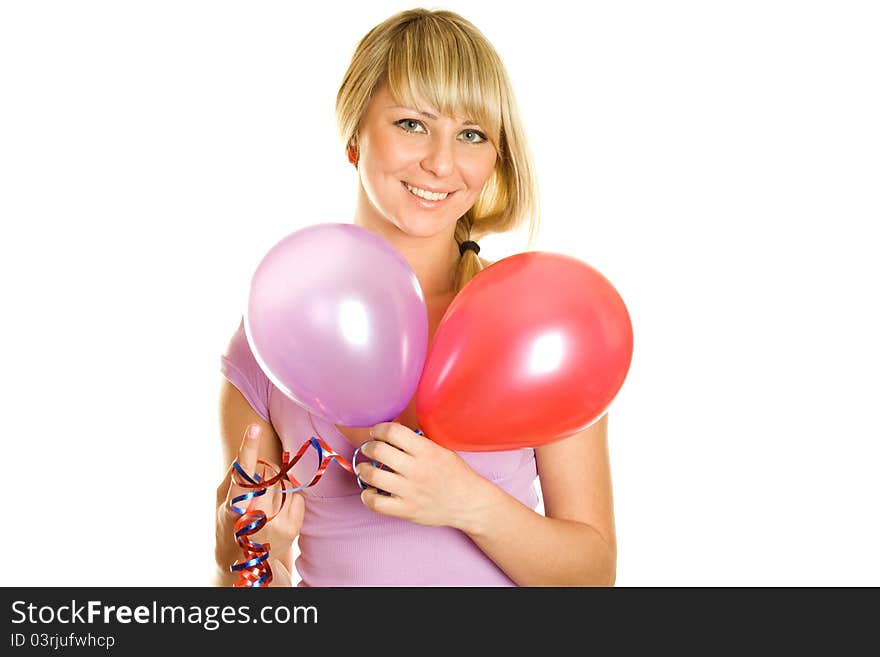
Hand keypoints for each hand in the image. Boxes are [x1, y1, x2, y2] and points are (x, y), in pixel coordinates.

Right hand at [215, 424, 304, 584]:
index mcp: (233, 507)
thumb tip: (247, 455)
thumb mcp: (222, 501)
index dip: (249, 449)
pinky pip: (298, 497)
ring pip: (285, 485)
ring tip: (266, 506)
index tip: (254, 428)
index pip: (242, 474)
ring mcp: (277, 524)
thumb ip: (234, 478)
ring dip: (277, 487)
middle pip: (268, 476)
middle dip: (264, 474)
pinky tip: (279, 513)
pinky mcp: (293, 529)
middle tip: (257, 490)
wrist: (245, 561)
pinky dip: (290, 499)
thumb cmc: (229, 524)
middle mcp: (256, 517)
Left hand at [356, 422, 491, 530]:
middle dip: (368, 447)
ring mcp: (410, 491)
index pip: (393, 432)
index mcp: (426, 451)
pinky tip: (370, 491)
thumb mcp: (442, 450)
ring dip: (363, 469)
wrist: (469, 503)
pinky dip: (367, 496)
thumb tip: (394, 432)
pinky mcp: (406, 510)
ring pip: (373, 476)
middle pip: (379, 451)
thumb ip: (419, 441)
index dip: (379, 429)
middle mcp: (416, 470)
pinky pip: (376, 503)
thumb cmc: (456, 474)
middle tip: (368, 448)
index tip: (376, 432)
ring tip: (365, 468)